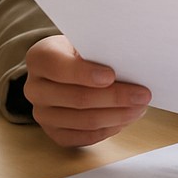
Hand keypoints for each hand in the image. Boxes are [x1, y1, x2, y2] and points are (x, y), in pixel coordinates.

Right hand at [23, 35, 150, 147]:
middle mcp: (34, 88)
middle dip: (115, 98)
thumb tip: (130, 63)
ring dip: (116, 116)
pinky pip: (82, 137)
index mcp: (39, 58)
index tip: (111, 76)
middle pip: (77, 98)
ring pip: (83, 121)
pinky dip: (107, 130)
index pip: (59, 67)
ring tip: (139, 108)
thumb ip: (98, 49)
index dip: (85, 73)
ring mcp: (42, 114)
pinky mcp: (53, 132)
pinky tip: (124, 120)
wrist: (63, 66)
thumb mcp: (84, 40)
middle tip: (142, 95)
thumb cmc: (79, 50)